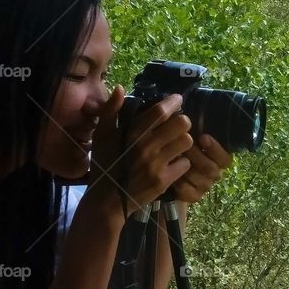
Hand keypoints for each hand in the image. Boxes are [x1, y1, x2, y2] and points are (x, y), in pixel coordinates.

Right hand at [87, 86, 192, 219]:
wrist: (106, 200)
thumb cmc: (104, 164)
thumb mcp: (101, 135)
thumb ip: (110, 111)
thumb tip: (120, 88)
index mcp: (132, 133)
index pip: (160, 111)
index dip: (173, 102)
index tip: (178, 100)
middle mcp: (146, 147)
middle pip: (182, 124)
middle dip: (182, 122)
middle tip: (177, 126)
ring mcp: (156, 165)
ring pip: (186, 142)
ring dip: (184, 142)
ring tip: (176, 144)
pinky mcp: (163, 181)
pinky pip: (185, 164)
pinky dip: (182, 163)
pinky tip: (173, 163)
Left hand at [170, 134, 232, 202]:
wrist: (169, 167)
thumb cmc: (182, 146)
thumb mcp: (191, 136)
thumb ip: (197, 130)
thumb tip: (193, 119)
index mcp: (219, 159)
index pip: (225, 158)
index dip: (215, 148)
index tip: (202, 137)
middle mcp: (215, 173)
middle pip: (211, 169)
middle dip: (195, 156)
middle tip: (183, 147)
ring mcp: (205, 186)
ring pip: (200, 180)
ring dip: (185, 168)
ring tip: (174, 158)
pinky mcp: (194, 196)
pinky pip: (188, 192)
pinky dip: (179, 183)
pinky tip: (171, 174)